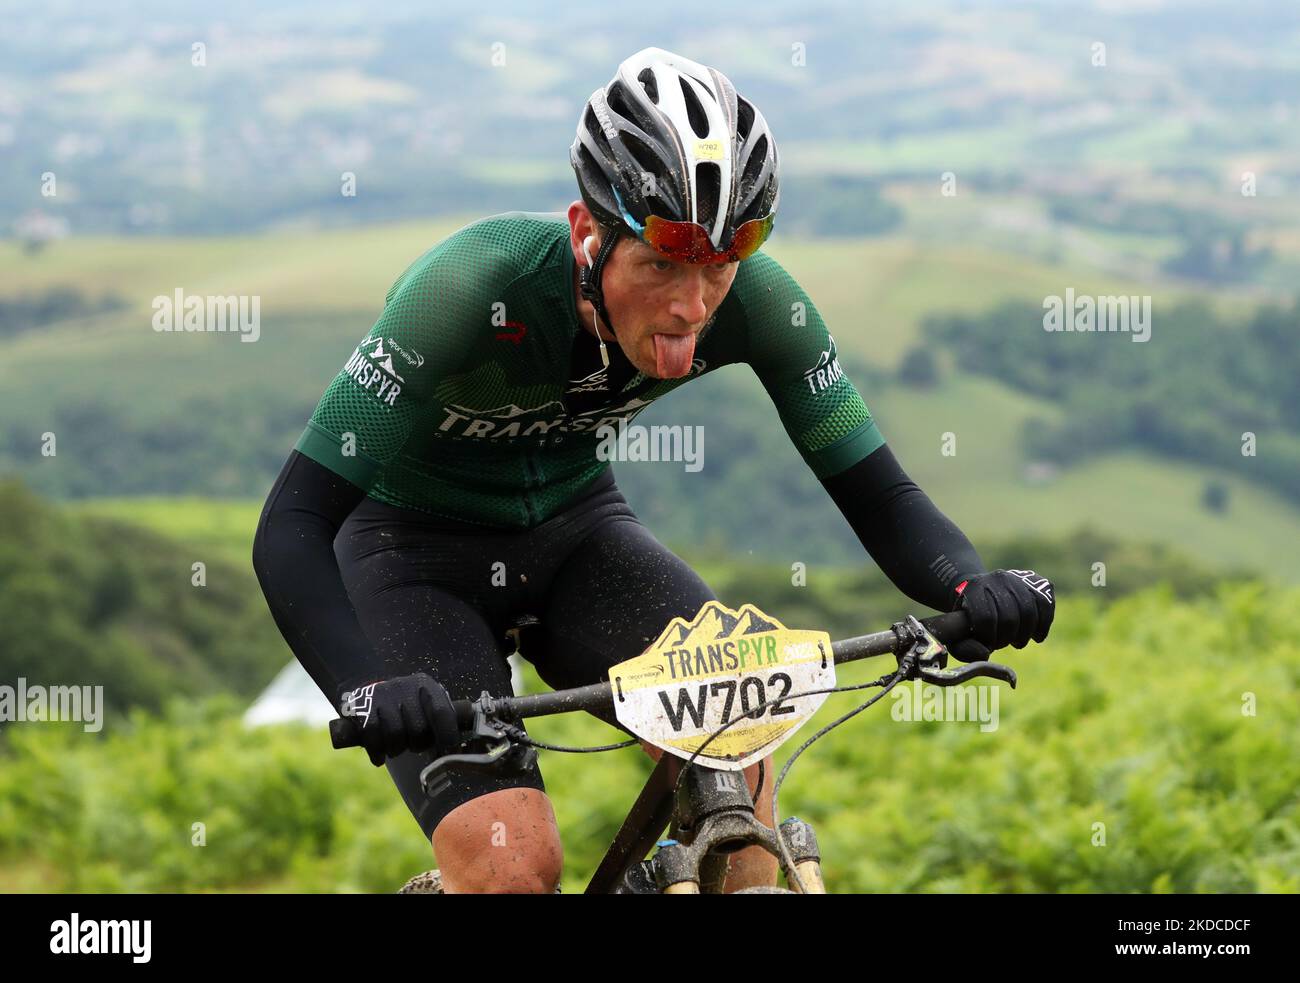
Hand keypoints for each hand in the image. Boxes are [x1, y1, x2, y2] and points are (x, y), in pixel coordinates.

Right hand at [339, 672, 461, 766]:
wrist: (366, 693)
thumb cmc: (403, 707)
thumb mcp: (423, 705)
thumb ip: (439, 721)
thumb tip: (454, 750)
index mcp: (425, 686)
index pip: (442, 712)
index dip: (447, 734)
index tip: (448, 748)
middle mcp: (405, 687)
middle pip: (419, 729)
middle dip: (418, 744)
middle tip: (414, 745)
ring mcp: (383, 696)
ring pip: (396, 735)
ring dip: (396, 749)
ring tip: (396, 748)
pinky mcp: (363, 707)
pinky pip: (373, 737)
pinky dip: (377, 752)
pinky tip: (380, 757)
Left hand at [949, 569, 1054, 662]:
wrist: (982, 590)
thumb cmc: (969, 616)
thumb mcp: (957, 629)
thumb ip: (962, 647)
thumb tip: (985, 654)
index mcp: (974, 588)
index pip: (985, 618)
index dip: (989, 638)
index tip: (989, 645)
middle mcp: (997, 578)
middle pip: (1009, 617)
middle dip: (1008, 638)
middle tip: (1004, 644)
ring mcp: (1018, 578)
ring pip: (1029, 612)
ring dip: (1025, 634)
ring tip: (1017, 641)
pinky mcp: (1037, 582)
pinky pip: (1046, 605)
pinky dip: (1044, 625)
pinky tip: (1037, 636)